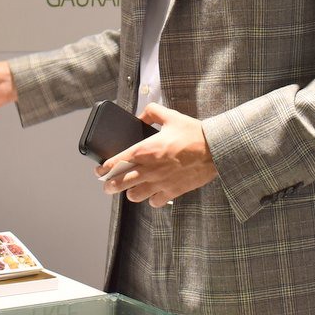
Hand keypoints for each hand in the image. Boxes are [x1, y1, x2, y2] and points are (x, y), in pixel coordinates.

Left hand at [97, 102, 216, 206]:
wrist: (215, 149)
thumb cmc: (194, 133)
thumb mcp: (170, 116)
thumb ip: (151, 113)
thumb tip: (140, 115)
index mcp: (145, 150)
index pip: (116, 162)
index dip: (104, 168)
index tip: (99, 170)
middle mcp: (149, 169)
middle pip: (120, 183)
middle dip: (109, 185)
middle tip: (106, 185)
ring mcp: (160, 182)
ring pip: (134, 196)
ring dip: (130, 192)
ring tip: (130, 188)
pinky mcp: (173, 191)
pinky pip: (154, 202)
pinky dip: (151, 199)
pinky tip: (152, 193)